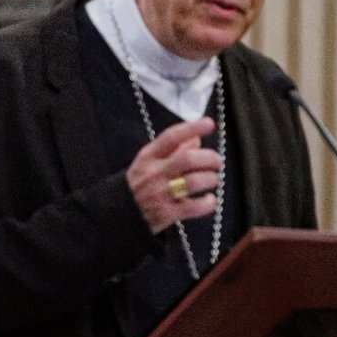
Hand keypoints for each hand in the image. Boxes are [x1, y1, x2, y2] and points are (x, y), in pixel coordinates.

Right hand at [126, 117, 222, 233]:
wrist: (120, 214)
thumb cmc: (138, 183)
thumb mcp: (148, 162)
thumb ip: (172, 150)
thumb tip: (196, 139)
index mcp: (148, 157)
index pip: (171, 137)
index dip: (192, 128)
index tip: (209, 123)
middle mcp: (154, 173)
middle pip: (187, 159)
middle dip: (208, 158)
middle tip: (217, 161)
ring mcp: (160, 194)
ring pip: (193, 182)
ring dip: (210, 179)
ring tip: (213, 179)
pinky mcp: (167, 214)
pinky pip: (194, 207)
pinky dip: (208, 203)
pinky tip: (209, 199)